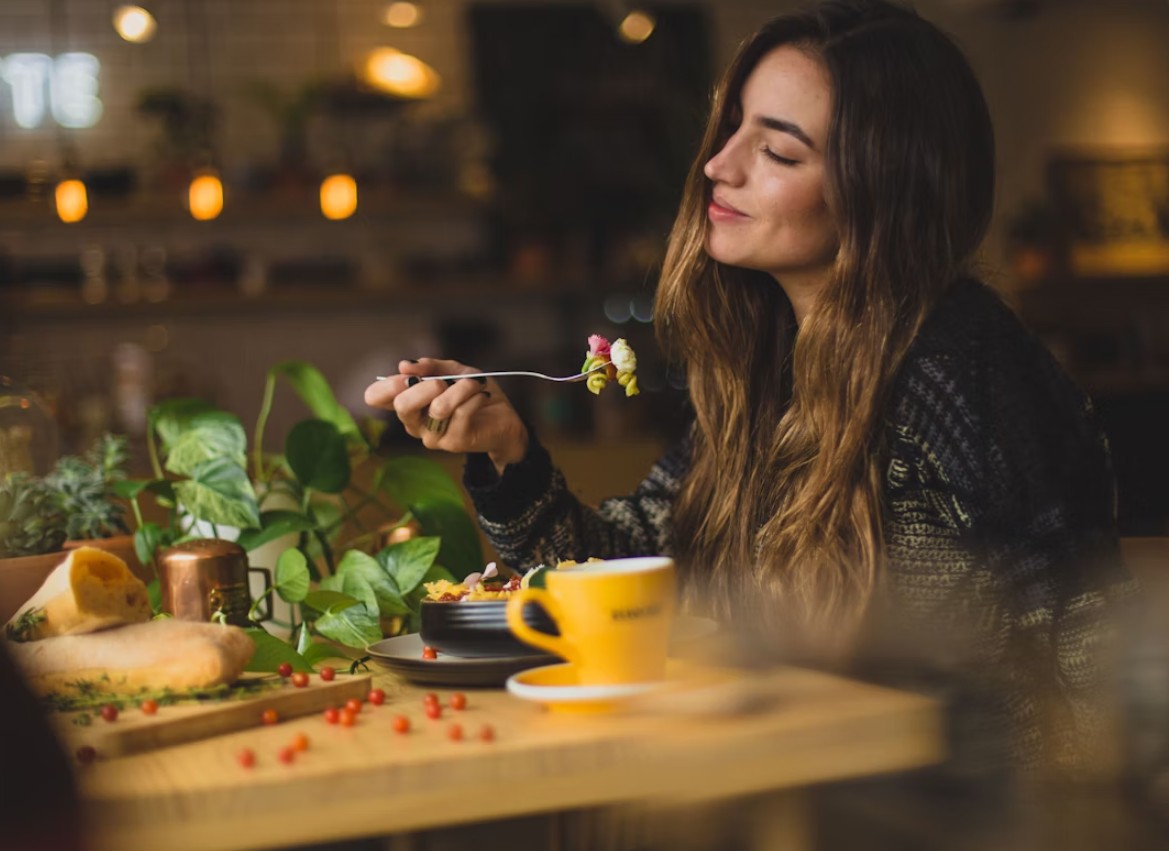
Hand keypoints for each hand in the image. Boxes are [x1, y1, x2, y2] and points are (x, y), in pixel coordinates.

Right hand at [364, 358, 528, 473]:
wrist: (505, 419)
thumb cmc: (474, 394)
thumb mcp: (454, 371)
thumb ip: (431, 366)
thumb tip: (404, 365)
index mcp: (408, 403)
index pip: (375, 397)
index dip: (387, 383)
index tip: (408, 375)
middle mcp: (414, 423)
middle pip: (402, 405)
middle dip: (425, 386)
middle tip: (443, 381)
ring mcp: (432, 436)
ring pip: (438, 407)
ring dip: (461, 388)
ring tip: (475, 384)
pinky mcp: (454, 443)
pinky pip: (462, 413)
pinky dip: (475, 397)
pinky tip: (482, 395)